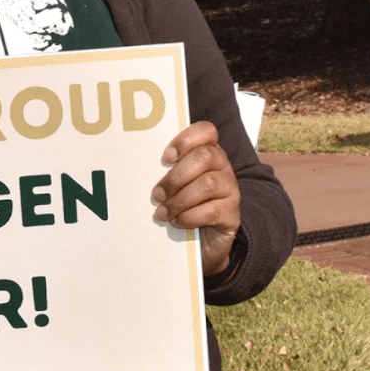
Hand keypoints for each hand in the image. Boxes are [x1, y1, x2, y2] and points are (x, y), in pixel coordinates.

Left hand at [151, 121, 240, 276]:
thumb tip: (136, 166)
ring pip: (208, 184)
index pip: (207, 131)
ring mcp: (231, 188)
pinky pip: (212, 210)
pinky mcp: (233, 213)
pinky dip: (189, 217)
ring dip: (179, 199)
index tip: (165, 157)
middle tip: (156, 194)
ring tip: (162, 213)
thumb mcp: (173, 184)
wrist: (203, 240)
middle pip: (204, 157)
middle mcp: (223, 166)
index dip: (186, 139)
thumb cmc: (182, 204)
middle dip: (175, 176)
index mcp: (208, 151)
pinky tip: (176, 222)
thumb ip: (164, 171)